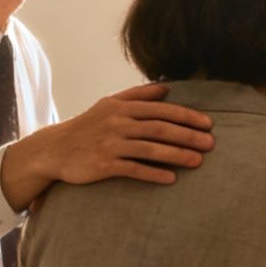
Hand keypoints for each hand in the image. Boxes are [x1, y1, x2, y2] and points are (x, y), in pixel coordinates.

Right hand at [0, 82, 214, 209]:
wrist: (54, 149)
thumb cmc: (87, 126)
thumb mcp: (109, 105)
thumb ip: (138, 96)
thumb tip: (167, 88)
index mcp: (121, 107)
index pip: (160, 109)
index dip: (186, 116)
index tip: (207, 123)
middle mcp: (117, 123)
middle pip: (159, 128)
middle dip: (187, 135)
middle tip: (211, 143)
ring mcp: (110, 144)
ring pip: (150, 148)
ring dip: (177, 155)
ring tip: (198, 161)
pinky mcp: (103, 165)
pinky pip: (133, 169)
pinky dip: (153, 173)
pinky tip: (171, 178)